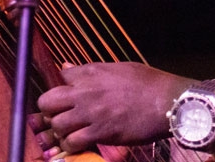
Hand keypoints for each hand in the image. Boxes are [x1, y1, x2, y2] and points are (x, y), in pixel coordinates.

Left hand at [36, 61, 194, 155]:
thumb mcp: (119, 68)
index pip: (58, 76)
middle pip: (47, 101)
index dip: (58, 88)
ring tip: (71, 132)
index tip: (63, 96)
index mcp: (91, 72)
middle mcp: (86, 91)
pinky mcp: (100, 132)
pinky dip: (72, 145)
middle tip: (59, 116)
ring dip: (60, 131)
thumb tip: (67, 68)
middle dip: (48, 110)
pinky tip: (81, 143)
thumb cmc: (148, 83)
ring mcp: (92, 113)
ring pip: (56, 125)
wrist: (167, 101)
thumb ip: (91, 70)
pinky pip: (72, 142)